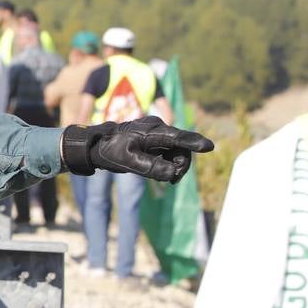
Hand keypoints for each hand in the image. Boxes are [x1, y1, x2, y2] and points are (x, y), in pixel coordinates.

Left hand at [62, 117, 213, 182]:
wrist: (98, 144)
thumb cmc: (110, 150)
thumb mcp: (127, 161)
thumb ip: (149, 167)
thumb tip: (171, 173)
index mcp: (151, 131)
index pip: (177, 137)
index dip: (194, 143)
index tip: (209, 147)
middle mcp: (157, 127)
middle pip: (181, 146)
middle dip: (181, 163)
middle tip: (172, 179)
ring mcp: (157, 132)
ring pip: (178, 149)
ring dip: (177, 164)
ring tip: (168, 178)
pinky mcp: (156, 138)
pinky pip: (170, 150)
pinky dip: (170, 162)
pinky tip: (164, 172)